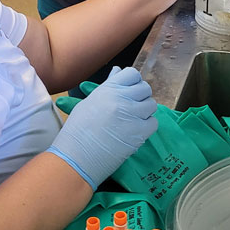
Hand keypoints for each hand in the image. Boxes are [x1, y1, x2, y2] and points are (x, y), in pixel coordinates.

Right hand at [47, 66, 157, 188]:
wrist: (76, 158)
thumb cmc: (77, 131)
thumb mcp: (88, 102)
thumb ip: (107, 86)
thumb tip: (118, 71)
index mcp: (108, 89)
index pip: (133, 74)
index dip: (133, 81)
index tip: (129, 89)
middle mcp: (122, 99)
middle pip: (145, 88)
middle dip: (140, 96)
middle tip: (131, 106)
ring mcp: (132, 115)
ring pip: (151, 105)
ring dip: (144, 111)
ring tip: (132, 119)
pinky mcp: (139, 133)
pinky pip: (153, 123)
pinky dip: (147, 126)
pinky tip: (134, 130)